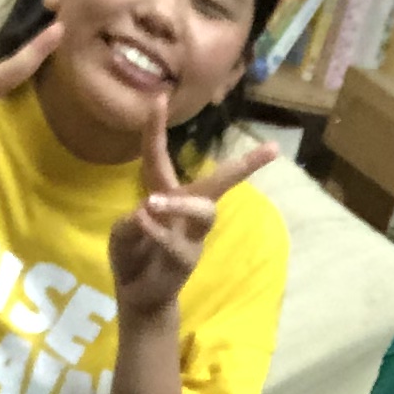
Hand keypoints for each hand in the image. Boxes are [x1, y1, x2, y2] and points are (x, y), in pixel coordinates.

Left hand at [108, 100, 276, 323]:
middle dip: (245, 166)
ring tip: (151, 204)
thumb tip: (149, 215)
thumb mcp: (121, 234)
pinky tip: (142, 224)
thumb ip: (130, 224)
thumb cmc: (133, 257)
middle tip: (273, 150)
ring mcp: (191, 236)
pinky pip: (174, 242)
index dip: (155, 128)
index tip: (159, 96)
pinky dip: (155, 232)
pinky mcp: (187, 260)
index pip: (158, 157)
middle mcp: (185, 210)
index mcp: (164, 194)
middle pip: (218, 183)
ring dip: (179, 204)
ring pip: (203, 211)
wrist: (138, 297)